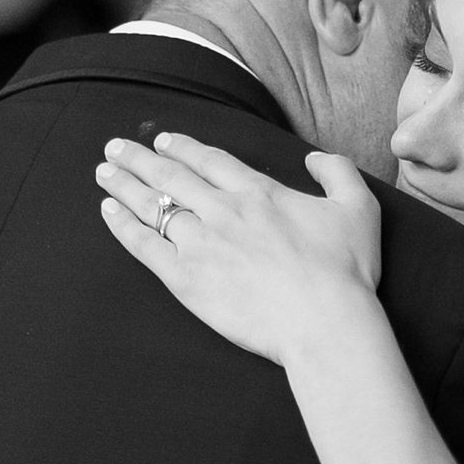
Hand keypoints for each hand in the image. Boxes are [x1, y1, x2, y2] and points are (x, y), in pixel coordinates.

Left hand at [97, 132, 382, 366]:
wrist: (325, 323)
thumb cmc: (346, 272)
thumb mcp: (359, 209)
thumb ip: (337, 173)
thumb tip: (314, 158)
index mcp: (259, 192)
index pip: (209, 160)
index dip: (183, 147)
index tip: (163, 140)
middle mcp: (223, 210)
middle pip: (172, 175)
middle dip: (140, 157)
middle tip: (116, 147)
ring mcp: (201, 244)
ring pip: (153, 204)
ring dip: (124, 184)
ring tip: (104, 172)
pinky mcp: (187, 279)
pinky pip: (145, 245)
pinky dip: (124, 226)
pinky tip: (108, 212)